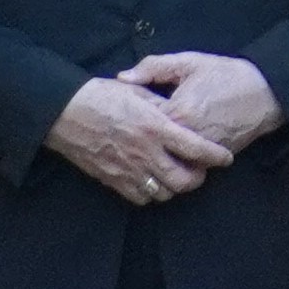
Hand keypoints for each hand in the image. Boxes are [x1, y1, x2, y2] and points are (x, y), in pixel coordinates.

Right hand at [49, 76, 234, 204]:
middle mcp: (146, 152)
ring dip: (175, 187)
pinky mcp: (113, 180)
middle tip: (200, 171)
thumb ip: (160, 104)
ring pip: (165, 193)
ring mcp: (129, 170)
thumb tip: (178, 111)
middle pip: (185, 180)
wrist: (63, 112)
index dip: (216, 156)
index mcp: (155, 126)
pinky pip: (142, 198)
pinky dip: (152, 193)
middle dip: (198, 179)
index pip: (197, 148)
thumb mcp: (136, 90)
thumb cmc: (99, 95)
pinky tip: (152, 180)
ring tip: (176, 175)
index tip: (225, 158)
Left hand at [127, 49, 284, 155]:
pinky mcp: (212, 162)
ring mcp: (201, 153)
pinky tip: (169, 150)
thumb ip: (153, 68)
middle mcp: (187, 139)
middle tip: (132, 133)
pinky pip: (186, 166)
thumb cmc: (225, 74)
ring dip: (158, 154)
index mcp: (177, 113)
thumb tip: (122, 78)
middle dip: (141, 140)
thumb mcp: (188, 62)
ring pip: (168, 161)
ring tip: (148, 143)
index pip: (141, 122)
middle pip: (152, 148)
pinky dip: (176, 160)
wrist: (265, 93)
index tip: (125, 110)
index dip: (131, 116)